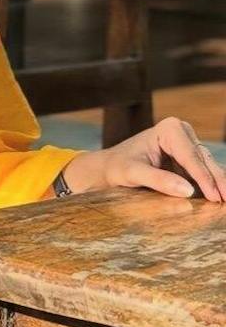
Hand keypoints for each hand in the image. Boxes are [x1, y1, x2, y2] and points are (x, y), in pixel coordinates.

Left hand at [63, 117, 225, 202]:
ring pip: (208, 166)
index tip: (215, 197)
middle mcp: (182, 131)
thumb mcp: (133, 173)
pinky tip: (219, 197)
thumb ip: (158, 180)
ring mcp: (187, 143)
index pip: (191, 157)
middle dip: (218, 181)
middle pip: (204, 160)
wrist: (110, 167)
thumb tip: (188, 191)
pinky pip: (203, 171)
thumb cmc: (118, 167)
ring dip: (218, 184)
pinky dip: (211, 184)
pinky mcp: (188, 157)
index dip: (204, 179)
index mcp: (169, 129)